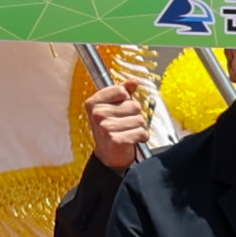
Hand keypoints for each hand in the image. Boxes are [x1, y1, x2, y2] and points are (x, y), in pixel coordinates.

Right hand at [78, 57, 152, 173]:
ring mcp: (105, 127)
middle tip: (125, 124)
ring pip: (140, 119)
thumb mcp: (114, 106)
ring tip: (129, 132)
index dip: (126, 99)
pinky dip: (141, 137)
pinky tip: (133, 140)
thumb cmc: (112, 128)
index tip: (120, 109)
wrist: (109, 155)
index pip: (121, 90)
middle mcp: (97, 114)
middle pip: (134, 105)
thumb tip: (133, 82)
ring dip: (139, 127)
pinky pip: (141, 132)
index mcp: (93, 102)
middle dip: (135, 115)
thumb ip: (124, 91)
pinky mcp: (116, 139)